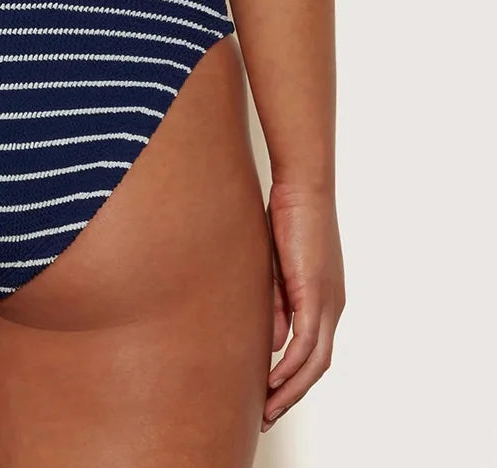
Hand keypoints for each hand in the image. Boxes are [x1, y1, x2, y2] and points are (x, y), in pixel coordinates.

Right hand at [263, 181, 344, 430]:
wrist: (302, 188)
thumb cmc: (288, 218)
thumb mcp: (277, 270)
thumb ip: (277, 306)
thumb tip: (274, 344)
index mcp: (326, 299)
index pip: (313, 351)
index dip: (294, 377)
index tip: (271, 394)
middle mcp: (333, 306)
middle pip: (318, 365)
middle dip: (293, 394)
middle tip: (268, 414)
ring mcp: (328, 301)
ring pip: (315, 361)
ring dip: (291, 388)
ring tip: (268, 407)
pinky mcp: (316, 293)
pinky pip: (306, 341)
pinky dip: (291, 365)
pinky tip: (273, 379)